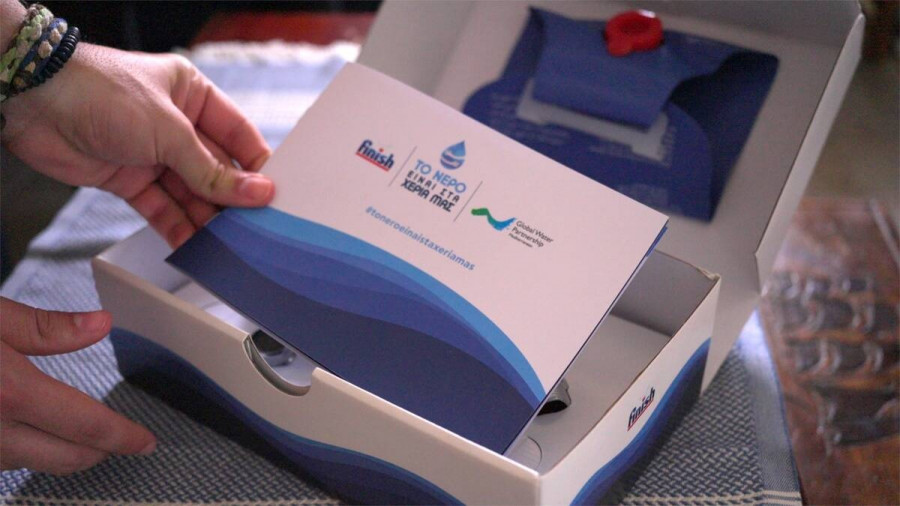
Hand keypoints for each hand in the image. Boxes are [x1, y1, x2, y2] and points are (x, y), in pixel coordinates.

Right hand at [0, 297, 155, 474]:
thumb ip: (44, 327)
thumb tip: (100, 324)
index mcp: (9, 393)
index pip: (86, 426)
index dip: (124, 436)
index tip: (147, 441)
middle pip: (65, 457)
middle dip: (101, 450)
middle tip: (124, 437)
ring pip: (32, 463)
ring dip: (61, 451)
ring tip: (82, 431)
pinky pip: (3, 461)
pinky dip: (26, 448)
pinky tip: (31, 429)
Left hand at [1, 43, 273, 247]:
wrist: (33, 103)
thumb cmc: (99, 91)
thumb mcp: (169, 131)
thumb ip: (211, 171)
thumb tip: (257, 192)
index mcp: (193, 95)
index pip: (238, 136)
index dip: (256, 167)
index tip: (274, 197)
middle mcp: (176, 125)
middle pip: (216, 170)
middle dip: (231, 200)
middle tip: (253, 228)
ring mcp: (152, 153)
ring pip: (190, 194)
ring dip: (206, 219)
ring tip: (227, 244)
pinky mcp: (129, 179)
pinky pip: (162, 207)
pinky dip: (177, 227)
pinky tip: (193, 245)